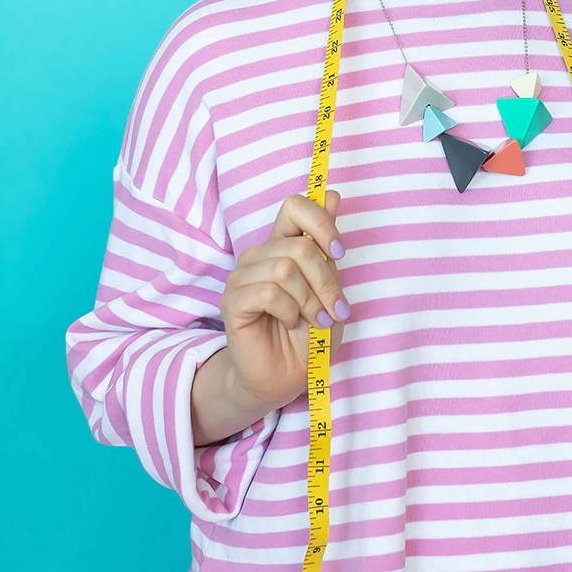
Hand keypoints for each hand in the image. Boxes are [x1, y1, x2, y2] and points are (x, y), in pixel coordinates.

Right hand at [218, 189, 349, 413]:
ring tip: (313, 321)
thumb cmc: (308, 334)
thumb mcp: (328, 288)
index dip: (320, 221)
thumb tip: (334, 194)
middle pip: (299, 246)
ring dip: (308, 301)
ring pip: (284, 269)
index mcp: (282, 245)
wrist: (284, 377)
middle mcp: (259, 256)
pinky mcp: (232, 301)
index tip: (339, 251)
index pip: (294, 205)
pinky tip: (289, 323)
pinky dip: (289, 311)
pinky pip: (267, 293)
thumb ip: (326, 245)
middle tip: (333, 310)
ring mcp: (242, 277)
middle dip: (325, 282)